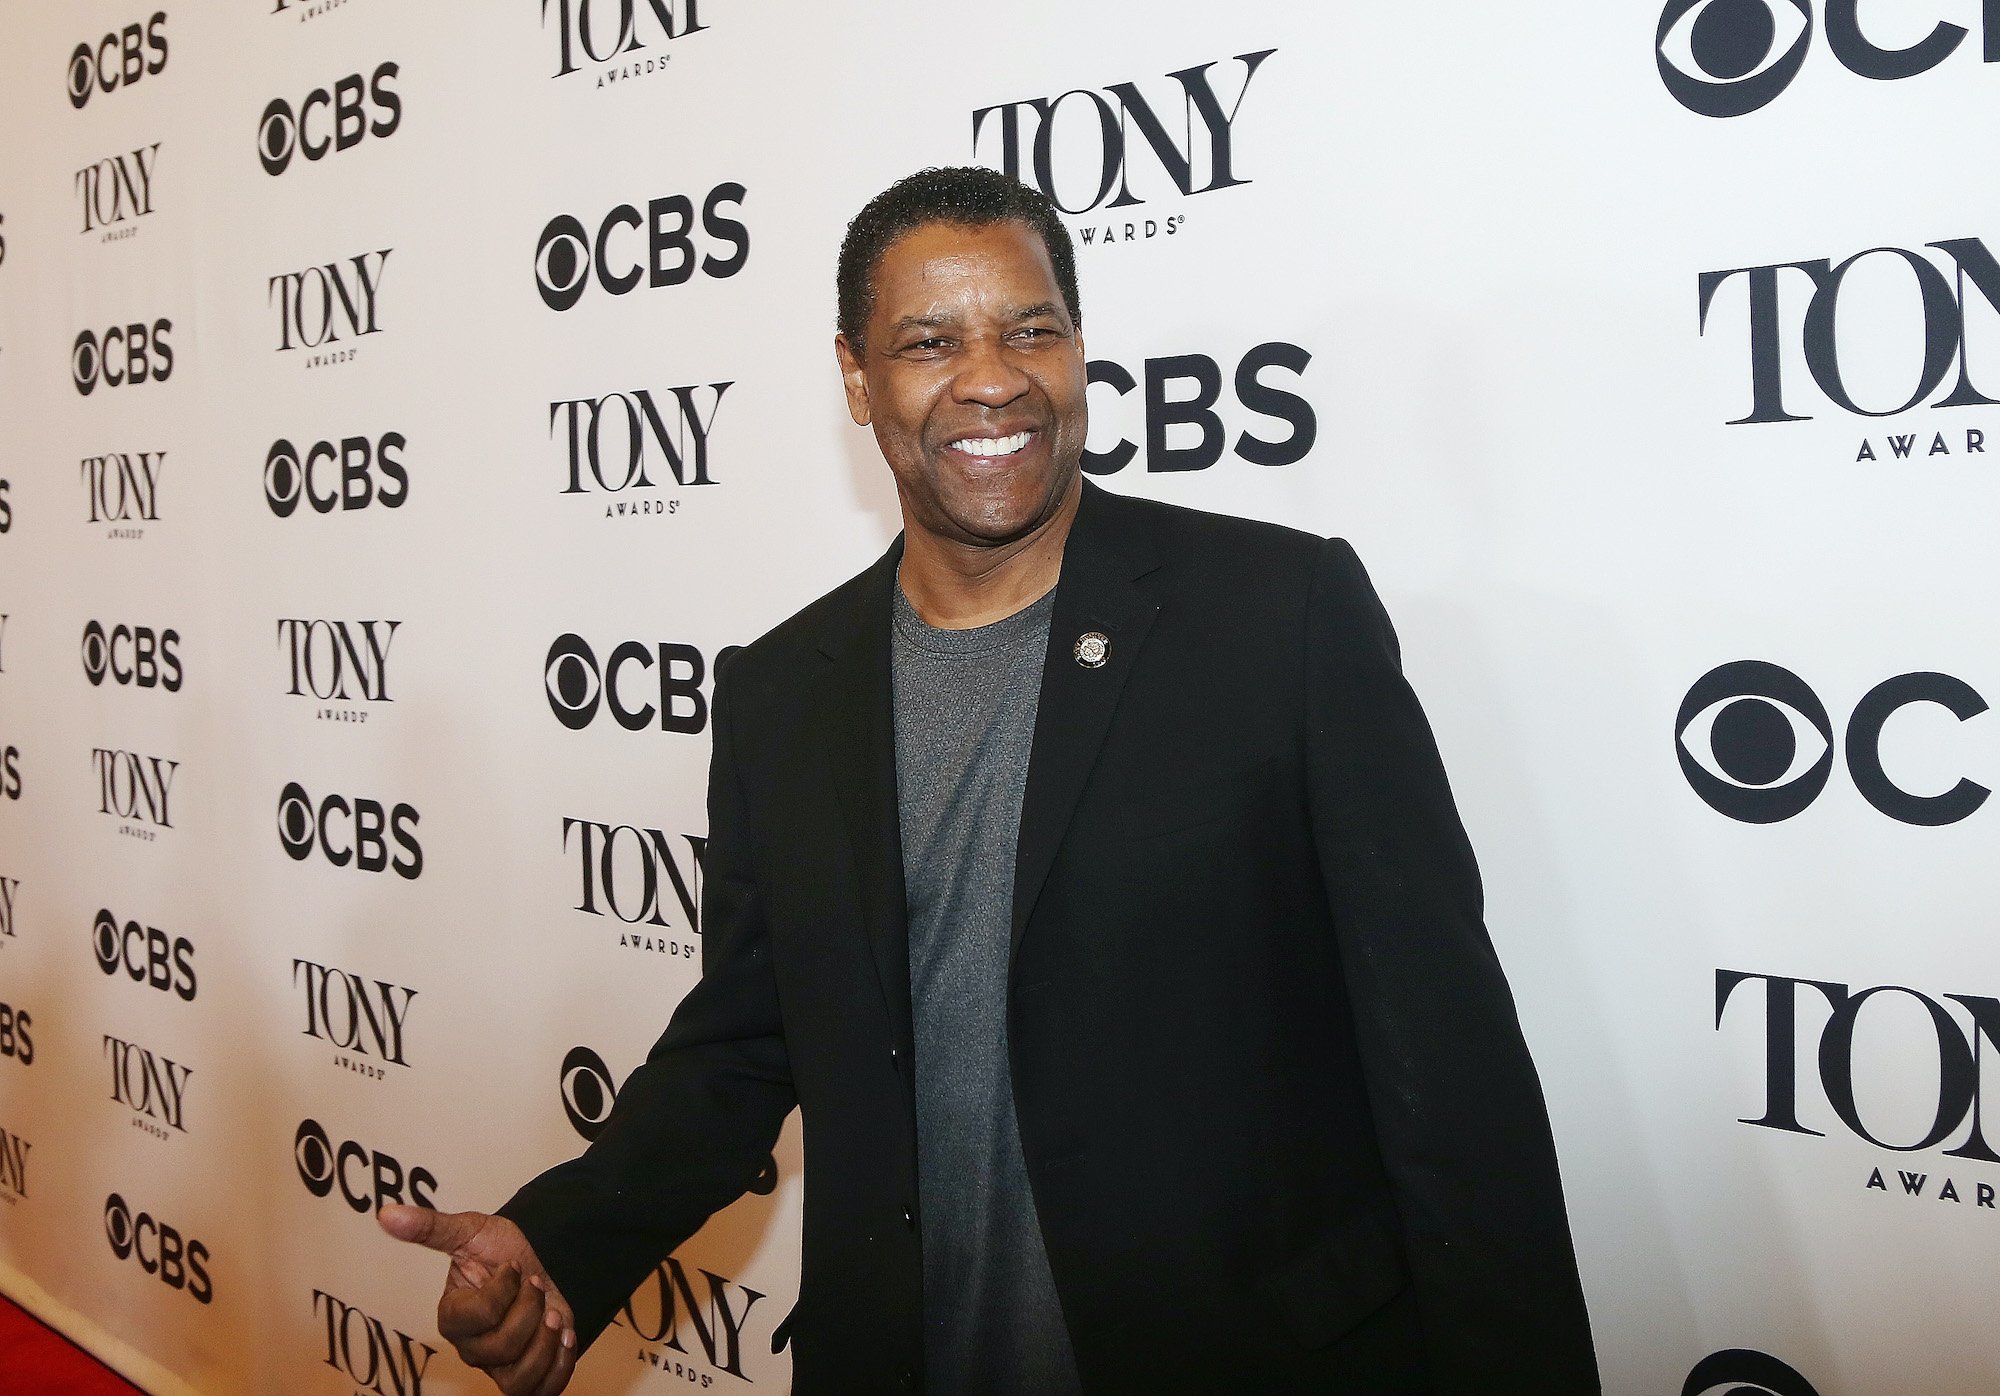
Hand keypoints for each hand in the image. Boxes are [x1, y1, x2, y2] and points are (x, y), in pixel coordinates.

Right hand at [378, 1204, 578, 1395]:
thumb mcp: (467, 1230)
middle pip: (501, 1349)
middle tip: (536, 1286)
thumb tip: (386, 1214)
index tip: (513, 1267)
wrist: (539, 1260)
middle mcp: (473, 1348)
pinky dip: (560, 1364)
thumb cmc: (500, 1249)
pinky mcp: (528, 1375)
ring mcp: (499, 1366)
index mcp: (453, 1318)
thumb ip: (429, 1227)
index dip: (503, 1290)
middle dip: (529, 1310)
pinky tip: (565, 1333)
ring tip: (554, 1315)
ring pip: (518, 1381)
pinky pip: (542, 1391)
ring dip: (546, 1343)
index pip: (477, 1317)